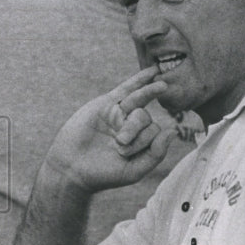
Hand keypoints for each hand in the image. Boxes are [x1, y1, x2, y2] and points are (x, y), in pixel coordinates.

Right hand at [44, 66, 174, 191]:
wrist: (71, 168)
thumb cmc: (102, 174)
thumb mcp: (134, 170)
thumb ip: (156, 153)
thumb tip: (173, 131)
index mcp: (139, 141)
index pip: (154, 132)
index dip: (144, 141)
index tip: (124, 153)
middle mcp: (131, 126)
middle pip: (145, 118)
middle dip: (135, 129)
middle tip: (118, 143)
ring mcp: (118, 114)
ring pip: (139, 101)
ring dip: (152, 92)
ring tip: (163, 87)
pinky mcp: (105, 104)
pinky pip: (126, 89)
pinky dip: (140, 79)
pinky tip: (153, 70)